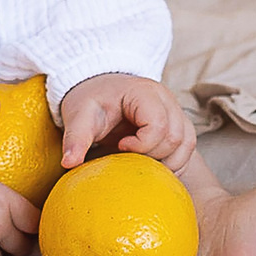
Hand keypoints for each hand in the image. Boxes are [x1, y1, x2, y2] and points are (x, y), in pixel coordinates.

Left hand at [59, 73, 195, 173]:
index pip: (159, 125)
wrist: (97, 88)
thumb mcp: (79, 116)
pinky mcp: (177, 124)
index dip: (142, 144)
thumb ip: (76, 138)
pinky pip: (186, 148)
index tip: (120, 147)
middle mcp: (166, 100)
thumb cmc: (89, 99)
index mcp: (144, 92)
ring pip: (186, 144)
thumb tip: (69, 163)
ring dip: (167, 162)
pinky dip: (173, 163)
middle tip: (128, 159)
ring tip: (140, 164)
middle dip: (154, 156)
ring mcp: (175, 111)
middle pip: (176, 137)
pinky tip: (152, 167)